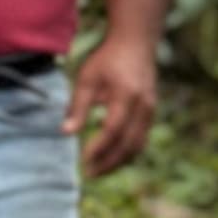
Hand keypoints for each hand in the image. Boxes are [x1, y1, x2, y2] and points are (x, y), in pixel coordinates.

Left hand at [68, 28, 160, 172]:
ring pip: (138, 146)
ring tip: (98, 171)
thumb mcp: (87, 78)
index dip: (99, 147)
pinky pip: (141, 140)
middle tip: (89, 174)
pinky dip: (127, 153)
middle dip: (108, 162)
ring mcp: (151, 110)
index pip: (113, 129)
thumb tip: (65, 133)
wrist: (136, 43)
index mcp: (126, 95)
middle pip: (128, 144)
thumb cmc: (108, 60)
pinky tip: (111, 158)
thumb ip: (77, 106)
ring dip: (118, 162)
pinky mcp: (151, 113)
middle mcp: (143, 106)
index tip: (83, 160)